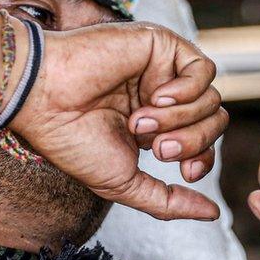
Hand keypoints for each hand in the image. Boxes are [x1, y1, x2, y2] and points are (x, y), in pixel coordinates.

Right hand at [11, 20, 225, 220]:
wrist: (46, 100)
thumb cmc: (73, 140)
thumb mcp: (125, 183)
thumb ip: (169, 201)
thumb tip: (213, 214)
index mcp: (154, 126)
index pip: (204, 142)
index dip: (203, 159)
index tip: (185, 173)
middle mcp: (162, 98)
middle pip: (214, 121)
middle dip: (193, 142)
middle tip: (157, 147)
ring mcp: (162, 70)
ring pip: (211, 98)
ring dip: (180, 119)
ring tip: (139, 121)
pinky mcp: (161, 45)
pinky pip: (204, 70)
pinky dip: (187, 91)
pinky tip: (156, 96)